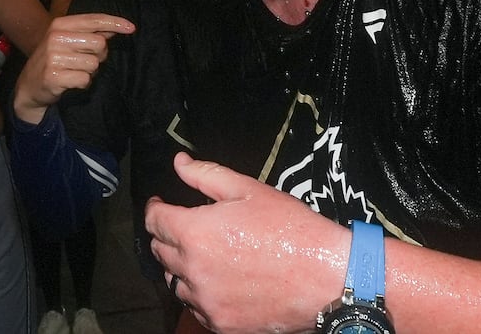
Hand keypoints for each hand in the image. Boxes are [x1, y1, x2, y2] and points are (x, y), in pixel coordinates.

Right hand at [12, 13, 133, 122]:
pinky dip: (83, 83)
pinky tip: (71, 82)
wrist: (28, 86)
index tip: (132, 28)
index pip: (94, 20)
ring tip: (75, 71)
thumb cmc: (53, 60)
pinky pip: (86, 79)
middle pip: (99, 44)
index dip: (115, 23)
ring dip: (90, 72)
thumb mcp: (67, 41)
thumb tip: (115, 28)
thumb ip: (90, 33)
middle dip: (99, 56)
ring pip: (94, 64)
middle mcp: (55, 38)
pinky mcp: (54, 76)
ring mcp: (53, 57)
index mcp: (59, 25)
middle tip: (85, 60)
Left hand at [146, 153, 347, 333]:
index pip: (154, 221)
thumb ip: (206, 175)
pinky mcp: (220, 324)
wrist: (326, 277)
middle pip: (159, 252)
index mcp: (195, 233)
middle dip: (168, 235)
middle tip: (188, 227)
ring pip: (174, 282)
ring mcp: (205, 302)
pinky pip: (195, 308)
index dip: (155, 209)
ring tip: (206, 255)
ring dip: (181, 267)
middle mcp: (193, 270)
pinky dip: (200, 293)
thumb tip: (179, 163)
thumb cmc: (290, 228)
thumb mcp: (249, 190)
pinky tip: (221, 281)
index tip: (162, 204)